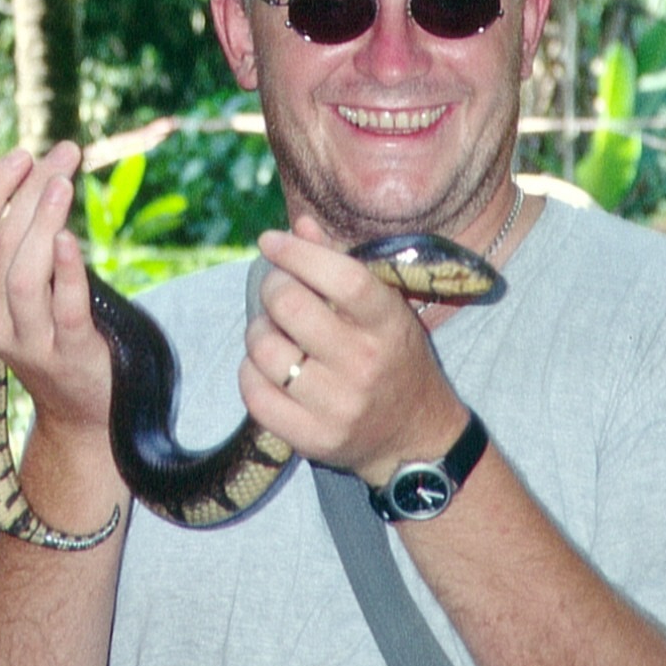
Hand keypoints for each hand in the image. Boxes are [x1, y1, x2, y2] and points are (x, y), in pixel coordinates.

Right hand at [0, 144, 112, 437]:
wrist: (80, 411)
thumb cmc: (54, 336)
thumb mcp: (24, 294)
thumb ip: (21, 248)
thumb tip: (43, 174)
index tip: (22, 155)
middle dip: (29, 191)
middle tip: (63, 153)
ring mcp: (28, 340)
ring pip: (22, 275)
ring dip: (42, 222)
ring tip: (64, 183)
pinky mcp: (69, 353)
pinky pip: (64, 307)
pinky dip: (65, 271)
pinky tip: (69, 239)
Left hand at [243, 217, 469, 486]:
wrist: (415, 436)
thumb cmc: (393, 358)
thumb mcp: (385, 310)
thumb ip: (342, 266)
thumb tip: (300, 227)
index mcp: (388, 324)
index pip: (341, 277)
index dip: (298, 253)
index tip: (271, 240)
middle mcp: (365, 364)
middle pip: (290, 307)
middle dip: (273, 287)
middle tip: (278, 290)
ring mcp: (338, 405)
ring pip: (264, 350)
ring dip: (258, 331)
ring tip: (274, 332)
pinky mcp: (313, 438)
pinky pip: (255, 394)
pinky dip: (250, 372)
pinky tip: (267, 368)